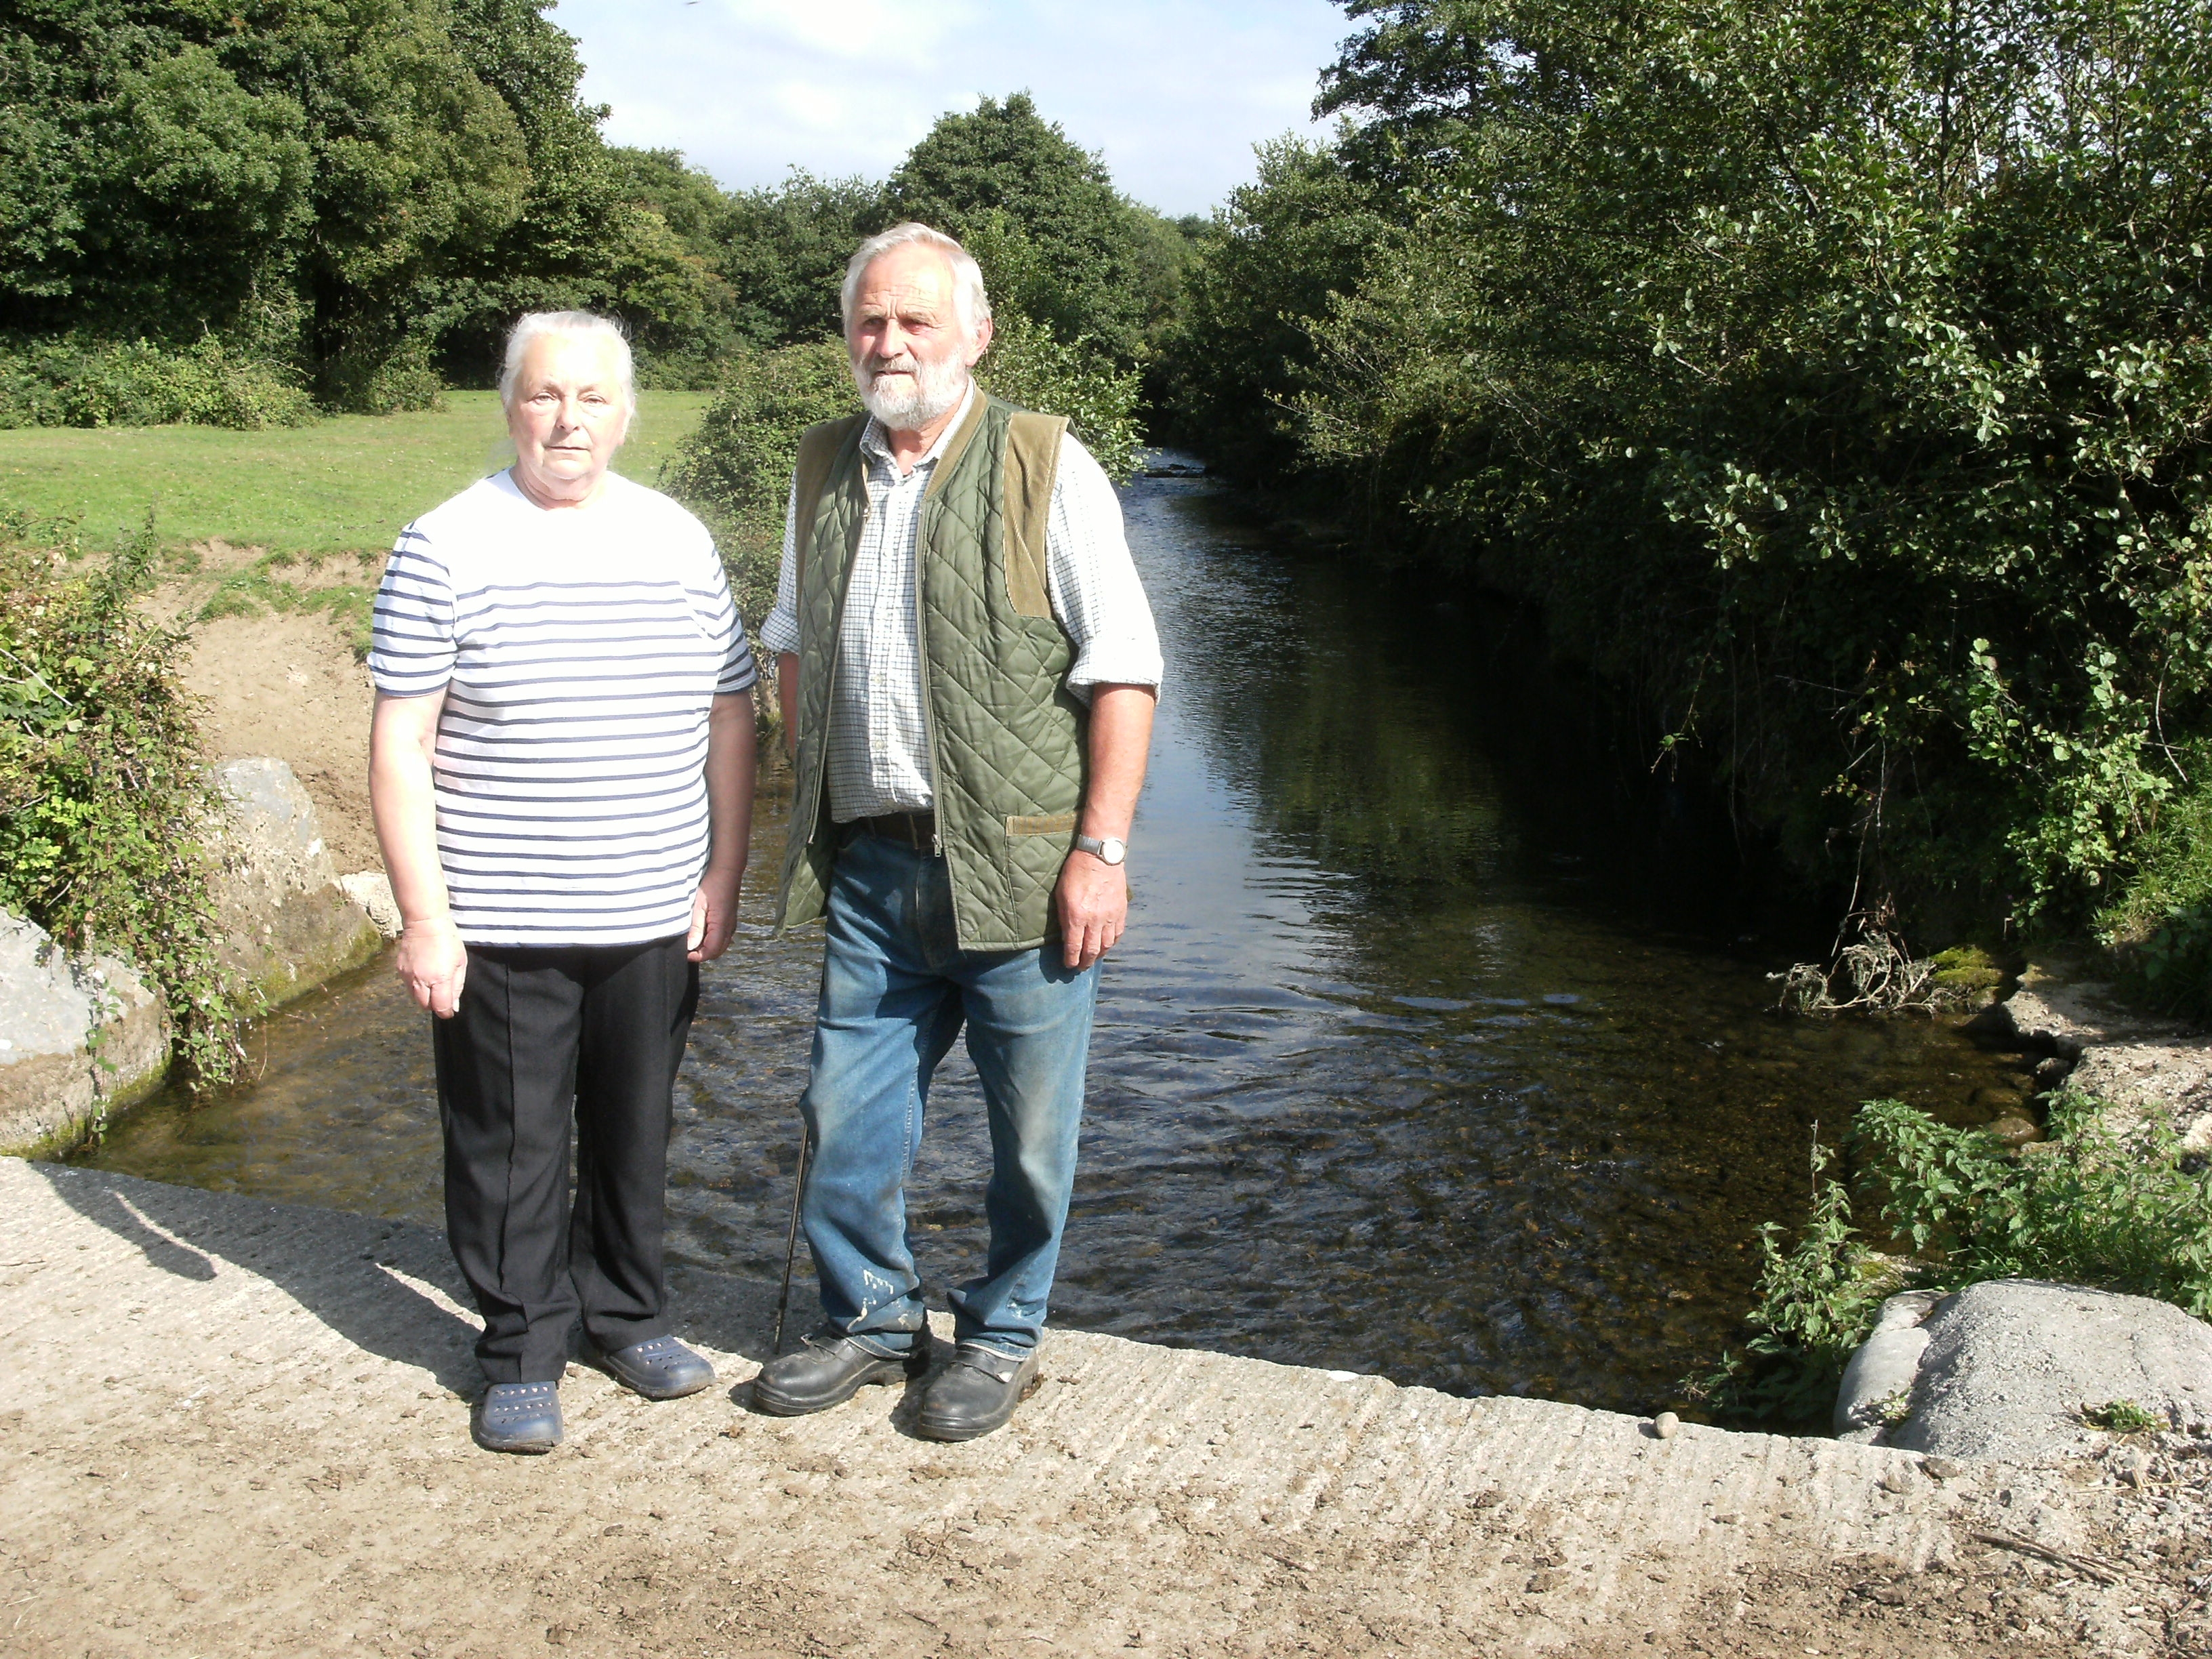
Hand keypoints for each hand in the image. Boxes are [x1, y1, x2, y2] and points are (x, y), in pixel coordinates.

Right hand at [395, 917, 467, 1018]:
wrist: (424, 922)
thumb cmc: (447, 940)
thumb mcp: (460, 963)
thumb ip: (457, 987)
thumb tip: (453, 1006)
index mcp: (439, 979)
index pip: (440, 1007)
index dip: (446, 1012)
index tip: (449, 1009)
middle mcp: (421, 980)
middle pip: (425, 1006)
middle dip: (434, 1005)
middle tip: (441, 994)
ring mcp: (408, 976)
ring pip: (414, 998)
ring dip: (424, 996)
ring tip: (432, 981)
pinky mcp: (399, 970)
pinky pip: (407, 986)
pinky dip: (416, 985)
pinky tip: (423, 972)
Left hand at [688, 864, 743, 961]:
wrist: (727, 870)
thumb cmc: (712, 884)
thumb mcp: (698, 905)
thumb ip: (695, 927)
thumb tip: (691, 946)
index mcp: (721, 925)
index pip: (711, 951)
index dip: (697, 956)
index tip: (685, 953)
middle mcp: (729, 927)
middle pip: (717, 951)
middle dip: (702, 954)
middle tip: (688, 949)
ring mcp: (731, 923)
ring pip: (721, 944)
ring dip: (707, 947)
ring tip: (693, 939)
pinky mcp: (729, 918)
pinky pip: (722, 936)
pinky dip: (712, 939)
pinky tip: (702, 931)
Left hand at [1053, 850, 1127, 970]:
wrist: (1100, 856)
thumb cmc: (1075, 872)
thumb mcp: (1061, 894)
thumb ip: (1064, 918)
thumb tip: (1067, 938)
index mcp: (1077, 916)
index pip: (1074, 947)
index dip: (1071, 960)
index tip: (1068, 966)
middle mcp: (1095, 920)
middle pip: (1092, 951)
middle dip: (1085, 963)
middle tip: (1080, 967)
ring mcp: (1110, 916)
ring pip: (1107, 945)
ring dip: (1099, 955)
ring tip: (1093, 958)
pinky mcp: (1121, 911)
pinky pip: (1118, 934)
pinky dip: (1112, 943)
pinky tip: (1106, 944)